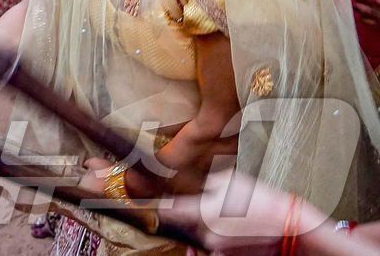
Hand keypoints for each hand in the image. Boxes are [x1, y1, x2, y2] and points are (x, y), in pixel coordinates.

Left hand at [159, 169, 327, 253]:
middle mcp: (203, 234)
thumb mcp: (228, 181)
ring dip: (198, 231)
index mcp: (200, 211)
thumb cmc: (261, 200)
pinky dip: (211, 243)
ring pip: (195, 240)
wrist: (290, 227)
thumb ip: (203, 186)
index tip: (140, 203)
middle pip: (179, 228)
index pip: (164, 212)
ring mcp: (214, 249)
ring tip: (220, 221)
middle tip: (196, 210)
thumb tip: (188, 187)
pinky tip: (226, 233)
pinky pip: (209, 250)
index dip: (151, 207)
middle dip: (181, 220)